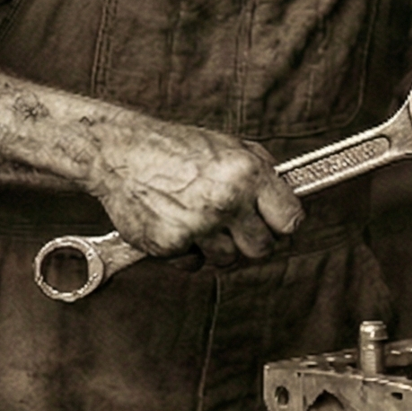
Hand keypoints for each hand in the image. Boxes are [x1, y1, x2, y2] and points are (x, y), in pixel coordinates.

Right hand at [90, 118, 303, 270]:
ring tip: (197, 218)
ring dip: (215, 246)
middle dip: (250, 241)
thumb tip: (287, 201)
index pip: (290, 221)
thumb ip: (261, 174)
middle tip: (232, 226)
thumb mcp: (229, 146)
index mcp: (247, 173)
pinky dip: (185, 251)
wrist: (121, 151)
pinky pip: (193, 263)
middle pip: (262, 249)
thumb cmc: (174, 148)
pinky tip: (174, 224)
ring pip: (228, 260)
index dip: (282, 226)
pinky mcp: (171, 243)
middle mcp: (226, 200)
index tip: (273, 225)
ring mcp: (198, 224)